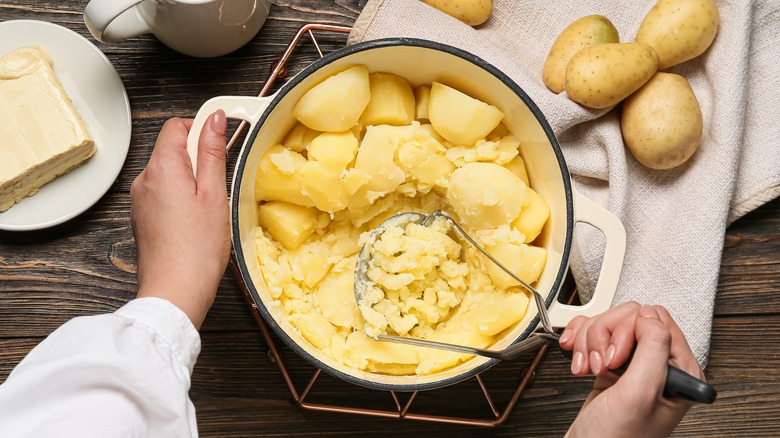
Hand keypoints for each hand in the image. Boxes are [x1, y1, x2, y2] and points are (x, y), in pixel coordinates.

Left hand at [130, 111, 229, 328]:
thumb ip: (213, 152)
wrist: (174, 292)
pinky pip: (164, 193)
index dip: (201, 127)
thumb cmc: (197, 249)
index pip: (176, 126)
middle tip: (220, 183)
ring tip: (210, 206)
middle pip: (172, 149)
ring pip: (170, 173)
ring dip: (191, 179)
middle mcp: (144, 180)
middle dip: (198, 157)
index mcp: (162, 168)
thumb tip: (214, 120)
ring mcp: (141, 200)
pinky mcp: (143, 218)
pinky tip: (197, 219)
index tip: (222, 138)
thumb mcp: (215, 194)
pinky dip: (182, 197)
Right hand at [559, 302, 703, 437]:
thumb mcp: (639, 392)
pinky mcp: (612, 365)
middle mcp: (660, 364)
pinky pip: (594, 335)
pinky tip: (578, 360)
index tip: (615, 358)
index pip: (656, 320)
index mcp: (680, 370)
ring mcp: (634, 364)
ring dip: (589, 342)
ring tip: (586, 367)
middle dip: (604, 337)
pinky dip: (581, 342)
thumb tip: (649, 313)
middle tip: (600, 364)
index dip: (629, 332)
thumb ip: (652, 347)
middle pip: (628, 318)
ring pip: (608, 324)